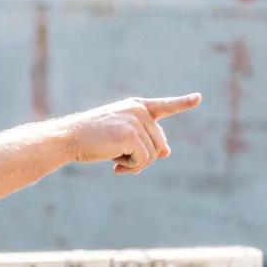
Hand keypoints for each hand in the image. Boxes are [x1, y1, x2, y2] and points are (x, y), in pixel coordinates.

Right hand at [61, 93, 201, 173]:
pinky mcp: (131, 135)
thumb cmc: (90, 140)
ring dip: (135, 164)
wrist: (68, 138)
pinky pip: (142, 160)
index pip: (164, 106)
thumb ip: (144, 141)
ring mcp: (135, 121)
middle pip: (160, 143)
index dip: (182, 103)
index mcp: (135, 106)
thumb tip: (167, 152)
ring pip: (153, 154)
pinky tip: (113, 164)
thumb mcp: (120, 138)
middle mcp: (138, 110)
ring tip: (114, 161)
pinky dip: (129, 167)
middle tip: (121, 164)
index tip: (198, 98)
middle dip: (144, 158)